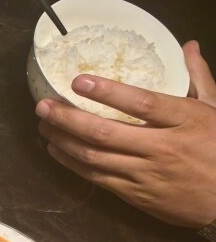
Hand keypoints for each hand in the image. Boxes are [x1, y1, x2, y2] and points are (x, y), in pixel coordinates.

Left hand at [36, 41, 215, 228]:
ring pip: (95, 158)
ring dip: (64, 141)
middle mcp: (162, 148)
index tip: (79, 81)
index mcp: (186, 120)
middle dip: (68, 119)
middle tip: (43, 106)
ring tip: (44, 126)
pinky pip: (97, 178)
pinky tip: (58, 152)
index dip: (108, 92)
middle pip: (106, 132)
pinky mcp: (136, 195)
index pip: (142, 103)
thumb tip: (188, 45)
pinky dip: (73, 164)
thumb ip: (198, 77)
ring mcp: (146, 174)